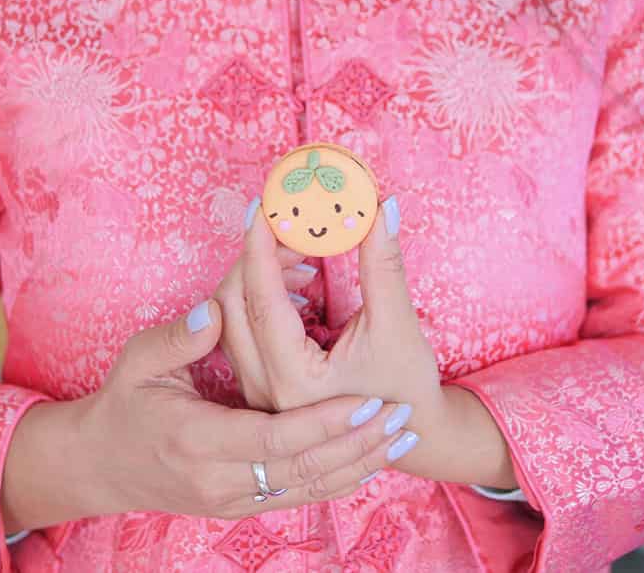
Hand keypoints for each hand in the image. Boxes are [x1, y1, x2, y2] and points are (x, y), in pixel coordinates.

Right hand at [0, 298, 422, 531]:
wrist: (101, 466)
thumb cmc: (123, 405)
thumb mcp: (137, 363)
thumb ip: (177, 339)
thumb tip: (214, 311)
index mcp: (196, 439)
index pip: (273, 438)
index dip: (323, 425)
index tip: (365, 401)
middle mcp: (219, 480)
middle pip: (304, 470)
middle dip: (358, 445)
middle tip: (403, 417)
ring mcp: (232, 500)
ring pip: (310, 490)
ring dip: (361, 464)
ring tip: (404, 436)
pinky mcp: (242, 507)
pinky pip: (301, 498)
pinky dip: (341, 480)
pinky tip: (375, 458)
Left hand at [214, 197, 520, 490]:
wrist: (411, 437)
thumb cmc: (407, 388)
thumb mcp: (398, 326)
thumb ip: (383, 266)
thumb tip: (381, 208)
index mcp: (294, 381)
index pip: (262, 300)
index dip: (261, 247)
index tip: (265, 206)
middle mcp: (265, 391)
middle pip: (233, 306)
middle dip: (256, 257)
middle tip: (289, 225)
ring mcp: (258, 392)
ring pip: (231, 320)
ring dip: (256, 279)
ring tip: (302, 255)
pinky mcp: (261, 387)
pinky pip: (241, 334)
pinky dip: (259, 301)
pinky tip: (297, 287)